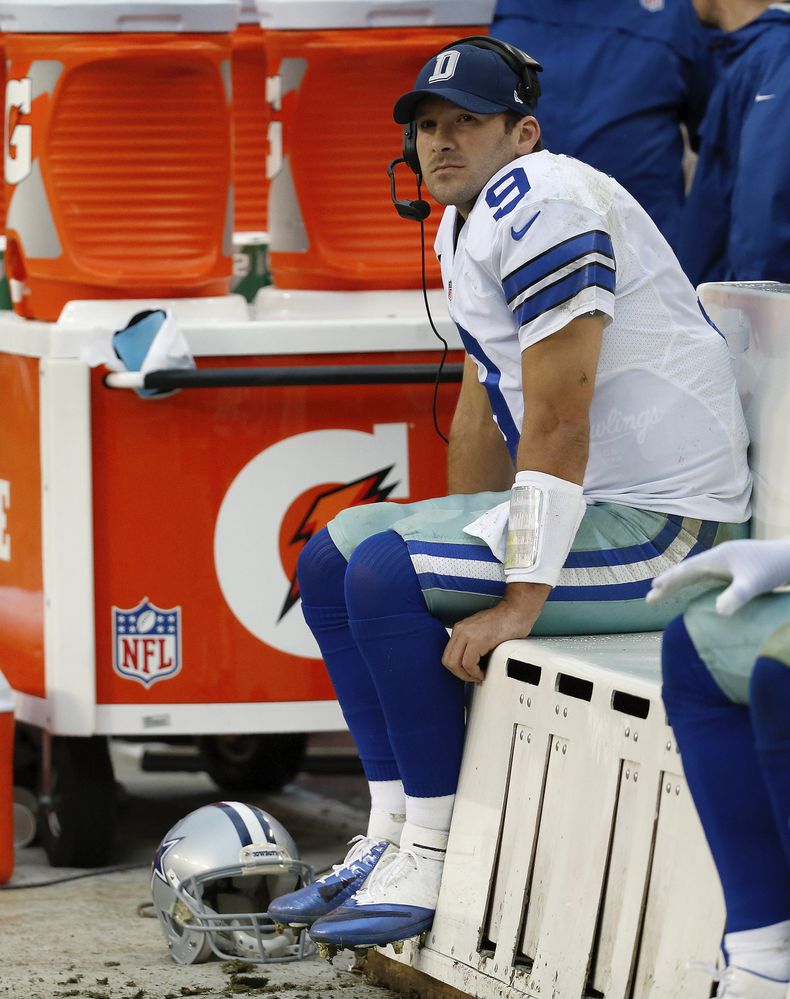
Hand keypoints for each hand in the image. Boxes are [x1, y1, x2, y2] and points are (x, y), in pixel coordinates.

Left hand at [442, 583, 550, 681]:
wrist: (517, 611)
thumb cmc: (505, 621)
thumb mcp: (481, 632)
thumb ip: (472, 644)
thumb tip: (469, 663)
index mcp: (460, 629)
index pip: (448, 655)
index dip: (457, 669)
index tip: (468, 673)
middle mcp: (461, 630)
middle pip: (448, 661)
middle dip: (460, 674)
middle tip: (473, 677)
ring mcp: (468, 634)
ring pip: (455, 664)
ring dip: (467, 675)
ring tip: (479, 675)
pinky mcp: (478, 640)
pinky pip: (468, 664)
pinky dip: (475, 673)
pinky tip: (484, 671)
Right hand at [646, 538, 789, 615]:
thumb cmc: (774, 568)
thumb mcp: (755, 584)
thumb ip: (737, 595)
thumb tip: (718, 611)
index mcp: (719, 557)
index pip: (688, 569)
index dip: (671, 579)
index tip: (654, 588)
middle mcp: (719, 558)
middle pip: (687, 571)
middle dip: (668, 583)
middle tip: (649, 597)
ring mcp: (726, 564)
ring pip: (695, 575)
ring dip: (678, 584)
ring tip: (661, 595)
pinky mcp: (733, 571)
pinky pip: (705, 579)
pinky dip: (692, 585)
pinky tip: (690, 593)